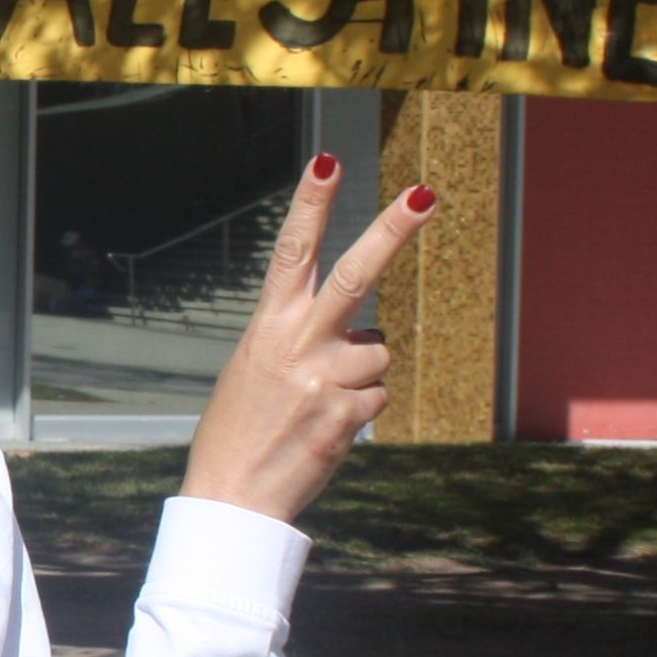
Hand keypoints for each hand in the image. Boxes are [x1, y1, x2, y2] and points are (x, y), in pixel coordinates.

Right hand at [180, 154, 434, 525]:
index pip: (292, 251)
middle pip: (355, 274)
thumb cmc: (240, 431)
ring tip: (318, 406)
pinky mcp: (348, 414)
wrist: (231, 496)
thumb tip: (360, 338)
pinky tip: (325, 430)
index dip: (310, 204)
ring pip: (377, 354)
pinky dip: (359, 413)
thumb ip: (300, 342)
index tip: (328, 160)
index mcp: (268, 326)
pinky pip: (377, 398)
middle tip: (425, 194)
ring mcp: (325, 378)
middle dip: (392, 230)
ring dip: (360, 378)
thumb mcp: (255, 371)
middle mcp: (298, 343)